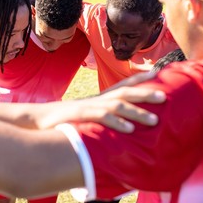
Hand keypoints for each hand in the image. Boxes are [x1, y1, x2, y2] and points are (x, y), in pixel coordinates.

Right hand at [37, 73, 164, 132]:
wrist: (37, 119)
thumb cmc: (62, 119)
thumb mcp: (83, 114)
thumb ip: (99, 116)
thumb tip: (114, 122)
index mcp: (98, 98)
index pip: (121, 84)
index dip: (139, 78)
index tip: (158, 72)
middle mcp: (95, 99)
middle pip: (123, 92)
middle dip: (145, 92)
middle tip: (165, 96)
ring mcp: (87, 106)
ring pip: (116, 105)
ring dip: (136, 111)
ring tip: (154, 119)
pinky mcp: (79, 116)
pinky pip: (100, 118)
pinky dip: (116, 122)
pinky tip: (129, 129)